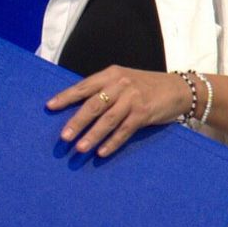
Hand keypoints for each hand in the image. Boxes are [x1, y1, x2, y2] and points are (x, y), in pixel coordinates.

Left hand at [48, 66, 190, 157]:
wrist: (177, 88)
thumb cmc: (145, 86)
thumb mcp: (123, 80)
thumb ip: (104, 89)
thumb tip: (77, 106)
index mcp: (110, 74)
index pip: (84, 86)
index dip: (66, 97)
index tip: (50, 107)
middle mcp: (120, 85)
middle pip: (94, 105)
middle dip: (77, 122)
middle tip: (64, 136)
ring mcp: (133, 99)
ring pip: (108, 120)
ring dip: (93, 135)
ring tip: (79, 148)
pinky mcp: (144, 114)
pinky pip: (125, 131)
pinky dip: (112, 142)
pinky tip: (101, 152)